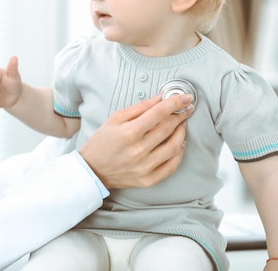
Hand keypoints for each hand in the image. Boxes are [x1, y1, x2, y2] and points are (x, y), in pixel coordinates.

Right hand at [78, 94, 192, 188]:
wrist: (92, 169)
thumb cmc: (102, 142)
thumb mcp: (115, 118)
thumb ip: (140, 107)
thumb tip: (161, 99)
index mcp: (129, 133)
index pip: (159, 113)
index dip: (175, 103)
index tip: (185, 97)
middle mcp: (138, 151)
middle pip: (168, 129)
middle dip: (180, 115)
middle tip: (185, 109)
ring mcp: (144, 167)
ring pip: (174, 147)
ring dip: (181, 133)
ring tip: (181, 125)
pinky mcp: (148, 180)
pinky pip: (171, 166)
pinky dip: (178, 153)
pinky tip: (178, 144)